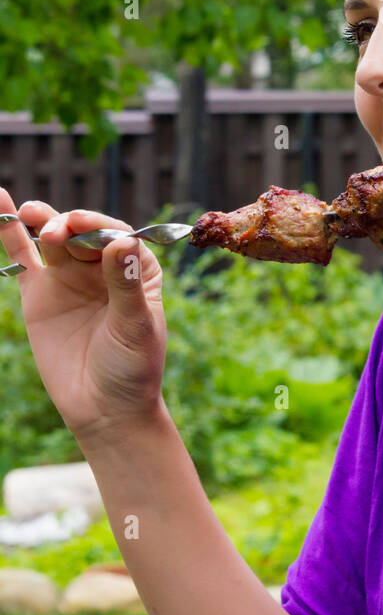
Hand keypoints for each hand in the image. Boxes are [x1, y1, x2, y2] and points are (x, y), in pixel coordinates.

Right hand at [0, 187, 166, 443]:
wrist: (104, 410)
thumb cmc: (133, 367)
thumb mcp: (135, 325)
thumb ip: (126, 285)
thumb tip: (123, 242)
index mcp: (137, 265)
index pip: (116, 236)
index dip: (98, 228)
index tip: (83, 228)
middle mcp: (103, 264)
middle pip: (83, 233)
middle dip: (70, 227)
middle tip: (57, 233)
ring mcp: (70, 276)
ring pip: (53, 238)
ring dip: (43, 220)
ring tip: (30, 210)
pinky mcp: (40, 293)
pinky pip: (24, 257)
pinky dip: (10, 233)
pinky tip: (2, 205)